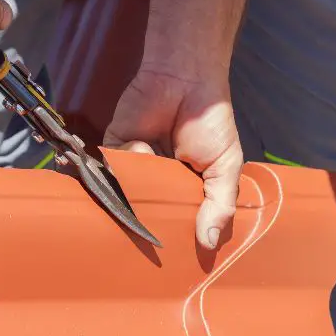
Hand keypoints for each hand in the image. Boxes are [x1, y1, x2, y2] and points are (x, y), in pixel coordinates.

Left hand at [104, 66, 242, 249]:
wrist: (187, 80)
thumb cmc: (211, 124)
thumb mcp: (225, 167)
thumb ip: (220, 204)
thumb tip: (208, 242)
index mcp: (183, 190)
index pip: (173, 221)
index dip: (172, 235)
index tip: (172, 255)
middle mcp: (155, 182)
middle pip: (143, 213)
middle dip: (146, 219)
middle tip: (151, 224)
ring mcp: (133, 167)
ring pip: (123, 194)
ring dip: (135, 187)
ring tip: (155, 169)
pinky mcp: (114, 147)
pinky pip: (110, 168)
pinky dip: (126, 160)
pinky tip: (144, 143)